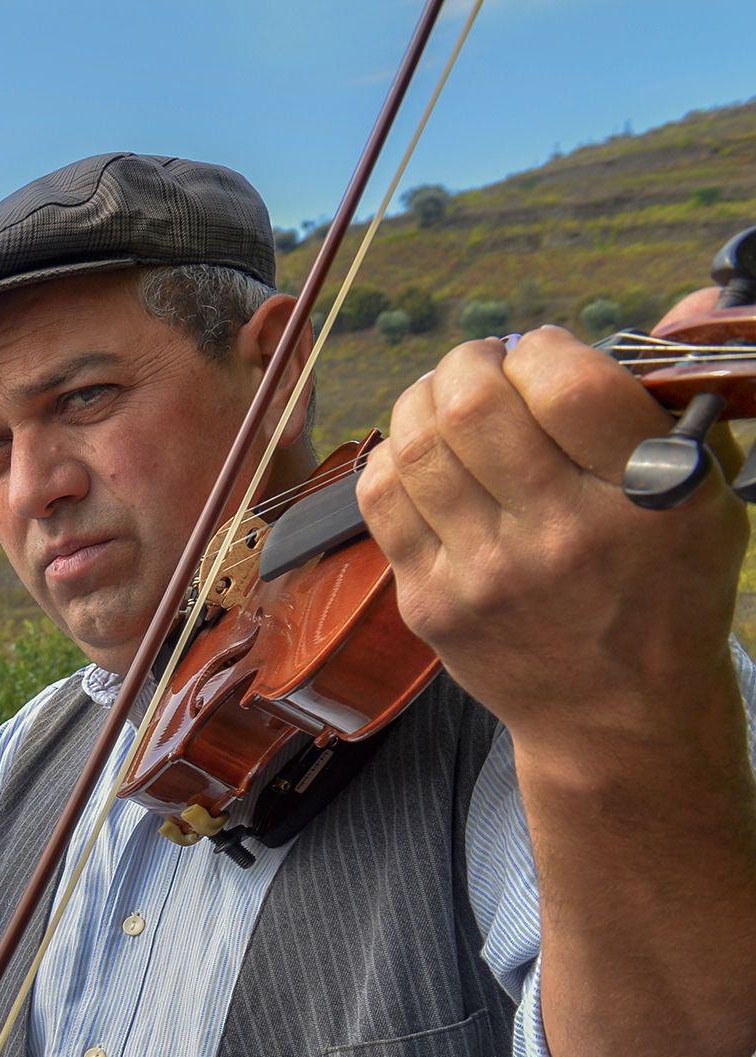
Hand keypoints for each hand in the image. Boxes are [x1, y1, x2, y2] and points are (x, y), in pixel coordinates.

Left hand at [358, 316, 748, 771]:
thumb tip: (683, 306)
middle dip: (468, 361)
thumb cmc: (667, 592)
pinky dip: (393, 456)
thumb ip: (681, 404)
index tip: (542, 352)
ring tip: (446, 396)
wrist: (618, 717)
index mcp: (644, 499)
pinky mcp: (431, 603)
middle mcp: (559, 536)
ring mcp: (486, 574)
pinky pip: (382, 501)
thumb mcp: (707, 496)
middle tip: (481, 362)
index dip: (541, 348)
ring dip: (422, 399)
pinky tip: (420, 451)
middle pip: (473, 407)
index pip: (567, 385)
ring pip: (416, 447)